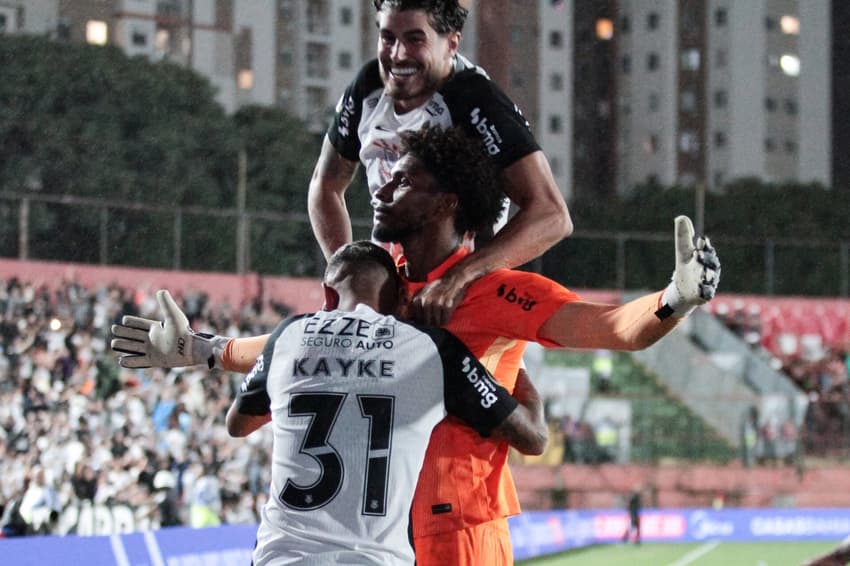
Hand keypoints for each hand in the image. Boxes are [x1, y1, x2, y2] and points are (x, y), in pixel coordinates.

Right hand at [110, 290, 227, 368]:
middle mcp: (154, 340)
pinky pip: (139, 361)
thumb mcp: (173, 316)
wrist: (190, 349)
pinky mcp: (154, 361)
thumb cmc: (183, 332)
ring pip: (134, 348)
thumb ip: (166, 304)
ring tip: (113, 344)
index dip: (132, 322)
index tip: (124, 320)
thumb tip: (161, 291)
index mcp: (157, 329)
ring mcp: (153, 351)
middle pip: (135, 336)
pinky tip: (121, 360)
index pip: (141, 324)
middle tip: (114, 330)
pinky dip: (130, 361)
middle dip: (124, 333)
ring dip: (124, 346)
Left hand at [408, 265, 471, 326]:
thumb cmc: (437, 289)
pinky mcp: (447, 306)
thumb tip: (403, 316)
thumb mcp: (422, 293)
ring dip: (440, 320)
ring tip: (442, 311)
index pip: (417, 319)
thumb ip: (413, 304)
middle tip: (436, 313)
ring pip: (436, 323)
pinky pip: (445, 320)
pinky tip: (447, 311)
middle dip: (431, 321)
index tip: (427, 316)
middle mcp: (426, 302)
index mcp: (418, 300)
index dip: (423, 320)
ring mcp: (437, 304)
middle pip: (426, 322)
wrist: (453, 280)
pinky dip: (446, 318)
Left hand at [657, 215, 720, 318]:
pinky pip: (707, 293)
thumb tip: (681, 217)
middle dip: (706, 259)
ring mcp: (708, 282)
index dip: (705, 246)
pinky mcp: (705, 294)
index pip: (707, 250)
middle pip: (711, 263)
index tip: (700, 240)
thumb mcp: (683, 253)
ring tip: (704, 273)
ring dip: (708, 275)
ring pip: (711, 278)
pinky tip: (702, 287)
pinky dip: (705, 290)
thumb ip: (683, 237)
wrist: (685, 291)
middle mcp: (709, 269)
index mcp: (704, 258)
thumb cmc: (687, 268)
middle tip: (698, 254)